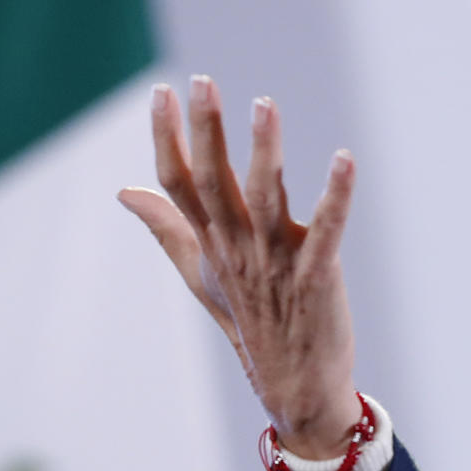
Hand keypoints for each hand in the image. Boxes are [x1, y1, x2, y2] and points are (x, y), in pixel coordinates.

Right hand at [118, 76, 361, 458]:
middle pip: (214, 184)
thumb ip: (167, 227)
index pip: (179, 185)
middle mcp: (237, 250)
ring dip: (263, 151)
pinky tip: (344, 158)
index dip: (168, 138)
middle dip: (206, 132)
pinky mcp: (316, 277)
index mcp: (211, 245)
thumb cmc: (251, 323)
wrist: (294, 388)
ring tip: (263, 105)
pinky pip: (327, 230)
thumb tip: (125, 189)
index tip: (162, 91)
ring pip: (264, 199)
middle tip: (200, 82)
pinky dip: (336, 195)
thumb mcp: (202, 274)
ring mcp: (275, 264)